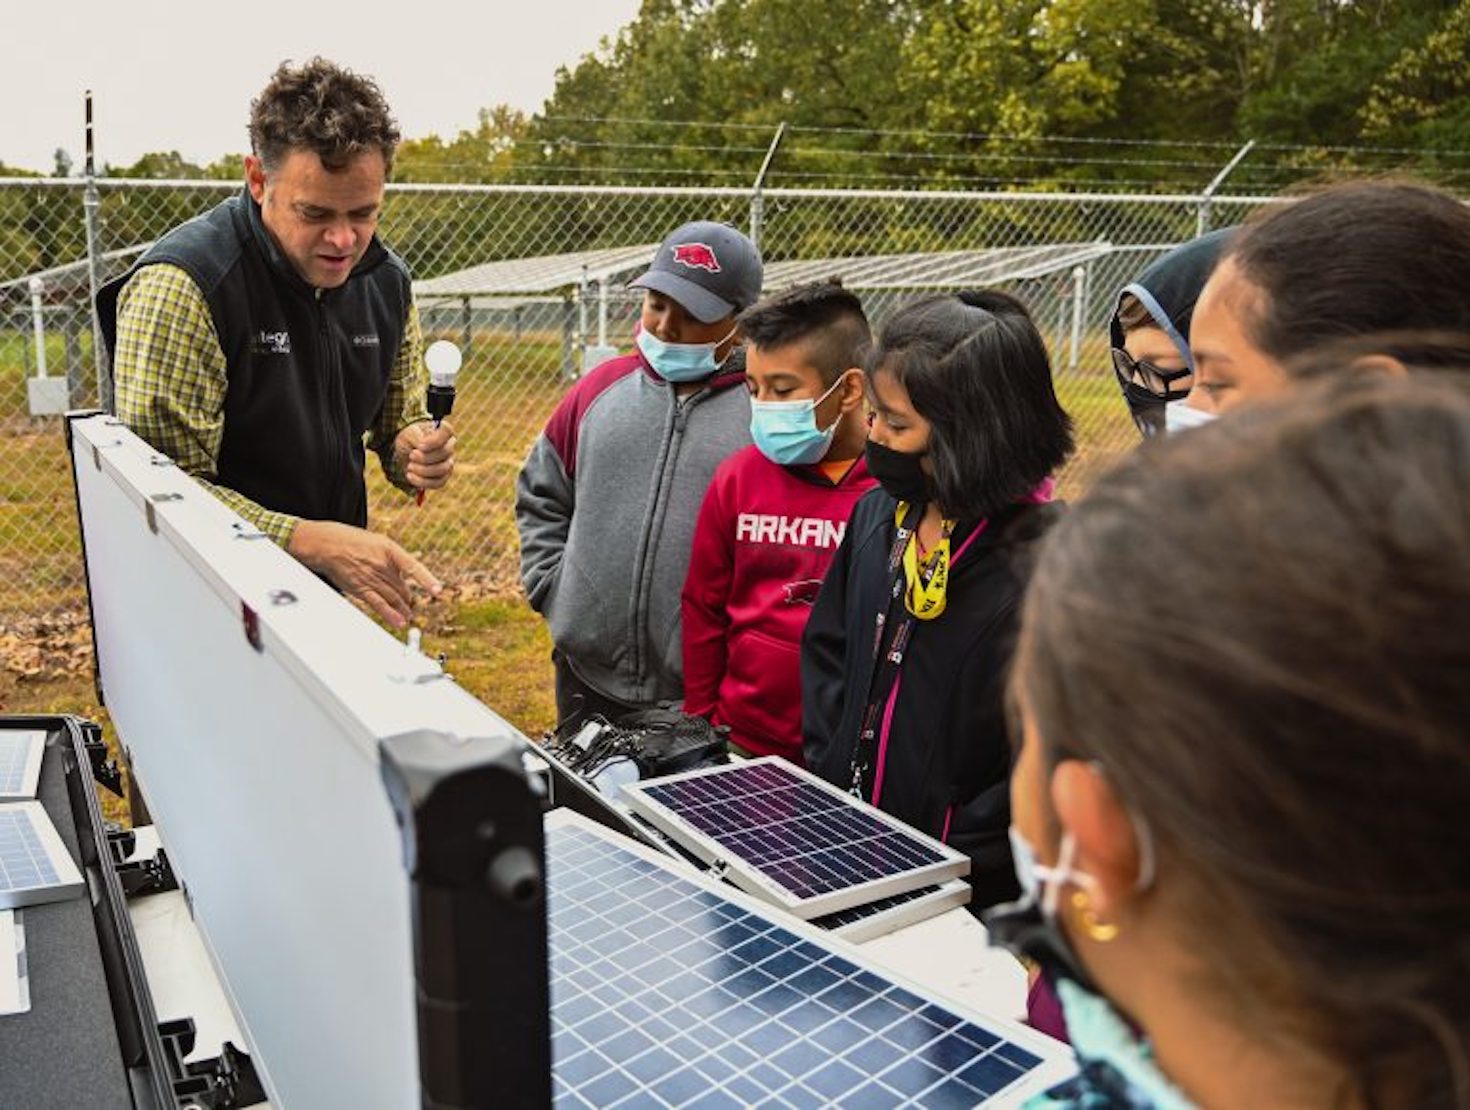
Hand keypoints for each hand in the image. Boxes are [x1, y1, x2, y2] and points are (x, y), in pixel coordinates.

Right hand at [287, 520, 440, 628]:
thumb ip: (392, 557)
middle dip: (408, 598)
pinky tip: (399, 622)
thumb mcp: (377, 541)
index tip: (437, 590)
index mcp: (389, 549)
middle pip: (402, 587)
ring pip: (393, 598)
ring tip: (408, 616)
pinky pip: (379, 605)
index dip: (426, 579)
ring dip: (403, 609)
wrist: (327, 545)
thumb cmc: (351, 541)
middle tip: (411, 604)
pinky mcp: (360, 588)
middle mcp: (382, 565)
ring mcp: (371, 578)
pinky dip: (390, 615)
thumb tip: (403, 571)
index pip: (413, 566)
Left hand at [396, 420, 456, 490]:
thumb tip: (421, 446)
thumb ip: (416, 437)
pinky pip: (438, 483)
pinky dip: (422, 481)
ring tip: (410, 466)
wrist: (406, 452)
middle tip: (411, 455)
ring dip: (422, 470)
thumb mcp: (409, 434)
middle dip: (425, 457)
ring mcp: (448, 463)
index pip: (447, 431)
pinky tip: (410, 476)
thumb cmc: (410, 439)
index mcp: (444, 431)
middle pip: (444, 452)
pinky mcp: (443, 477)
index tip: (420, 446)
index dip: (434, 440)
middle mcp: (450, 447)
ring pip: (442, 469)